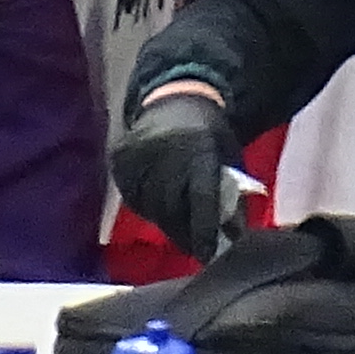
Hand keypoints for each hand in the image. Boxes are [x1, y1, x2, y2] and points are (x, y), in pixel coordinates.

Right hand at [107, 85, 239, 254]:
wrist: (175, 98)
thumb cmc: (209, 133)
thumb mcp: (229, 157)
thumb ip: (233, 194)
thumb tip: (234, 236)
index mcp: (199, 149)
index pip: (200, 197)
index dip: (202, 230)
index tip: (206, 255)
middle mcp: (165, 152)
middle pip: (171, 208)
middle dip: (184, 232)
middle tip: (193, 245)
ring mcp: (138, 154)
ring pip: (150, 208)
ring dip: (165, 223)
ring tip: (178, 224)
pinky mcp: (120, 159)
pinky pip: (132, 199)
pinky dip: (147, 209)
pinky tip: (159, 205)